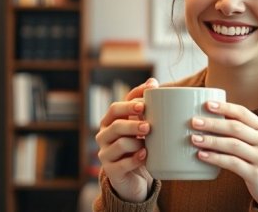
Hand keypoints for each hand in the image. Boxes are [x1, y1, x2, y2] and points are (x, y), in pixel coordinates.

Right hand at [95, 78, 158, 201]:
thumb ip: (144, 105)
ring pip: (118, 144)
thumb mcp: (141, 124)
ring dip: (135, 143)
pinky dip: (134, 160)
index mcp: (110, 122)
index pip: (115, 109)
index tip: (143, 105)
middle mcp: (104, 136)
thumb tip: (153, 82)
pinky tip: (145, 156)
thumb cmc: (139, 144)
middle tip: (148, 126)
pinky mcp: (111, 171)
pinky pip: (122, 164)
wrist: (135, 176)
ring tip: (148, 144)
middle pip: (115, 126)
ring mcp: (105, 154)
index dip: (128, 105)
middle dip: (132, 124)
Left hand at [190, 101, 257, 204]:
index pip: (243, 113)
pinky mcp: (256, 174)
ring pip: (233, 144)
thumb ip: (242, 131)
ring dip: (212, 140)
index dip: (225, 107)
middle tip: (194, 122)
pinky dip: (216, 158)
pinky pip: (233, 163)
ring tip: (194, 139)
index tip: (207, 104)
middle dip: (213, 123)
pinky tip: (202, 155)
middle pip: (236, 127)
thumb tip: (210, 118)